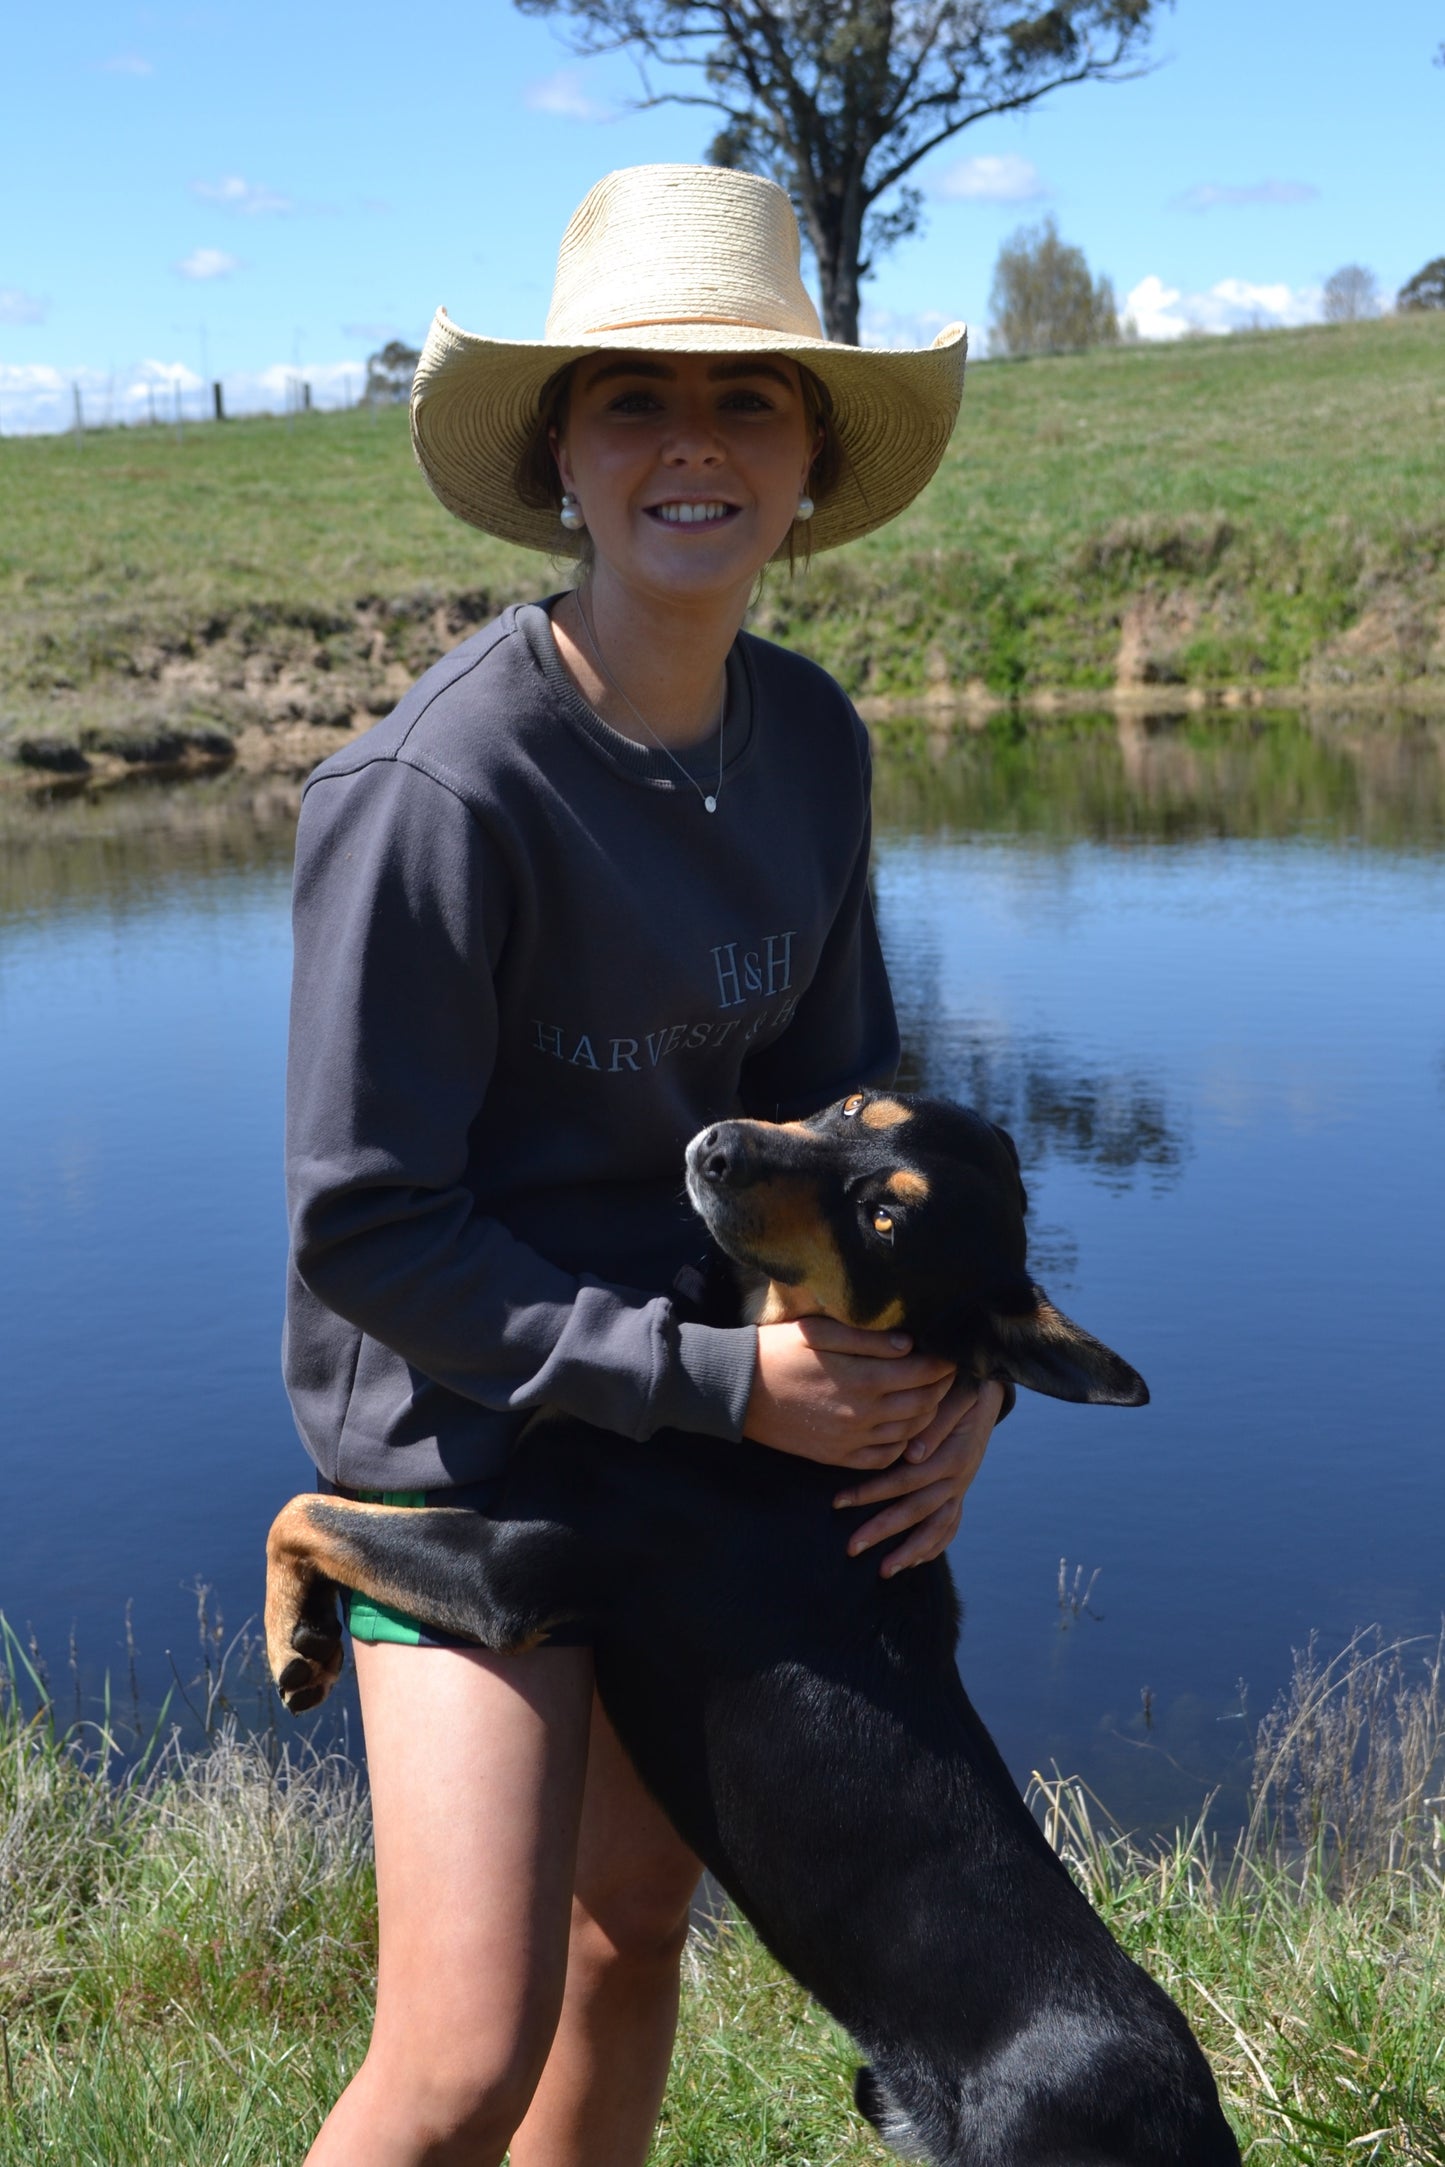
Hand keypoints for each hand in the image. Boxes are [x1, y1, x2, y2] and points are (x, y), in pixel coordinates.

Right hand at [745, 1316, 955, 1471]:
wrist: (737, 1391)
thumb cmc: (777, 1351)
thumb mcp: (820, 1331)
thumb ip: (868, 1339)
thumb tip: (910, 1344)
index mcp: (863, 1377)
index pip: (922, 1373)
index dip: (943, 1363)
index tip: (951, 1353)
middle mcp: (863, 1413)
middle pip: (923, 1404)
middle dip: (941, 1388)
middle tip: (946, 1375)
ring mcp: (851, 1439)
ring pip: (909, 1433)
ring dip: (927, 1416)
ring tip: (930, 1399)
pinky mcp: (837, 1456)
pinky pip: (883, 1457)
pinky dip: (902, 1445)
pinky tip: (903, 1430)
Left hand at [832, 1376, 1006, 1576]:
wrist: (985, 1387)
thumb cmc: (961, 1384)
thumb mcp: (954, 1392)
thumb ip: (935, 1420)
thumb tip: (912, 1454)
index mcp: (953, 1452)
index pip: (908, 1479)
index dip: (874, 1491)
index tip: (838, 1501)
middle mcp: (959, 1475)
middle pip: (918, 1509)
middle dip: (883, 1529)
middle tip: (851, 1548)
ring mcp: (961, 1486)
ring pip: (937, 1525)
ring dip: (911, 1550)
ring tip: (883, 1571)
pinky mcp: (960, 1490)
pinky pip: (951, 1525)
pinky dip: (934, 1545)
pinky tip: (913, 1562)